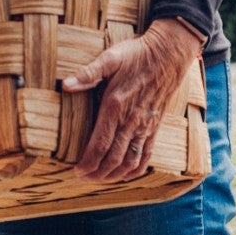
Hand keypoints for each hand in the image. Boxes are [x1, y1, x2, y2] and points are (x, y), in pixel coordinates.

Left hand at [63, 18, 202, 184]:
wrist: (169, 55)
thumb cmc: (136, 55)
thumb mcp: (110, 58)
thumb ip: (88, 73)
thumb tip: (66, 85)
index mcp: (116, 106)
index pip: (101, 143)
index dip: (89, 162)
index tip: (77, 171)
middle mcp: (131, 121)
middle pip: (114, 158)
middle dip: (98, 173)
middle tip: (83, 179)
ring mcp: (145, 126)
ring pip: (130, 160)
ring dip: (114, 175)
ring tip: (99, 180)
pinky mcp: (155, 126)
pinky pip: (147, 155)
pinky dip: (136, 169)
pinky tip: (125, 175)